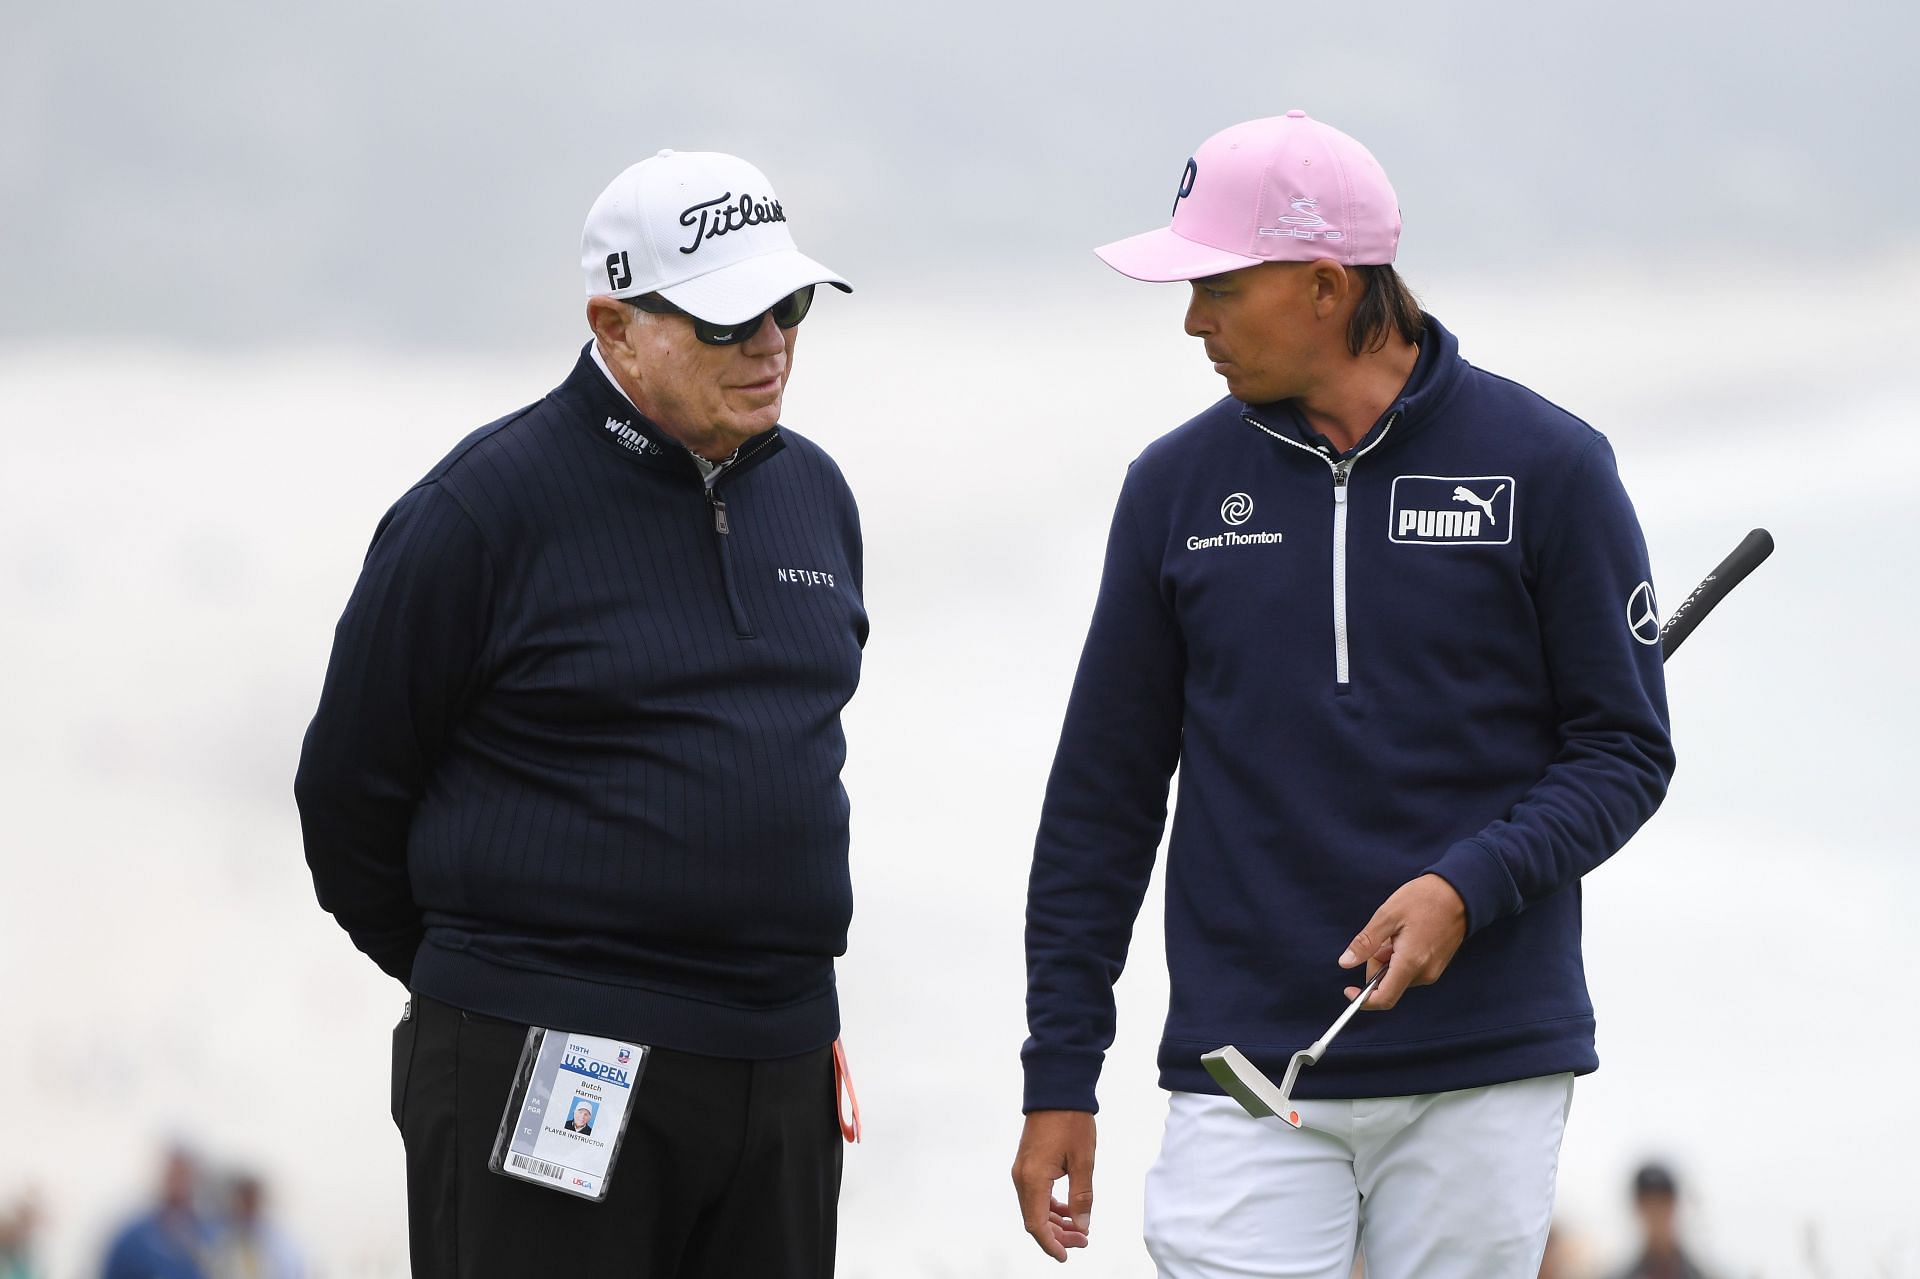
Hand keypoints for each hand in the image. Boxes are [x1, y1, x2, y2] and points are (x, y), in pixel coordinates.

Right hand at [1012, 1110, 1094, 1261]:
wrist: (1056, 1090)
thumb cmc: (1071, 1122)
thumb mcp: (1083, 1161)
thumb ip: (1082, 1197)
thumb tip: (1081, 1226)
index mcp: (1033, 1179)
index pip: (1036, 1224)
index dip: (1051, 1244)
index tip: (1066, 1256)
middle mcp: (1022, 1177)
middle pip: (1034, 1219)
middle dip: (1057, 1235)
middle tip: (1083, 1240)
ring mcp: (1022, 1170)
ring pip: (1034, 1207)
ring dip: (1054, 1222)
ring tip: (1079, 1228)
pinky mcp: (1027, 1163)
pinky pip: (1035, 1194)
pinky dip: (1050, 1206)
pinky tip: (1068, 1209)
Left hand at [1338, 873, 1467, 1009]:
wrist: (1459, 892)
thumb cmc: (1424, 899)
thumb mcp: (1387, 916)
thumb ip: (1366, 943)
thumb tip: (1345, 963)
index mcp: (1411, 963)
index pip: (1384, 999)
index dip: (1363, 1000)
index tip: (1348, 989)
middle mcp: (1424, 973)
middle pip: (1388, 984)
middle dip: (1376, 964)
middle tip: (1383, 937)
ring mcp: (1433, 971)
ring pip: (1398, 975)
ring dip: (1389, 959)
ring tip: (1398, 932)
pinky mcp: (1437, 965)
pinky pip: (1410, 969)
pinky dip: (1401, 957)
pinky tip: (1408, 935)